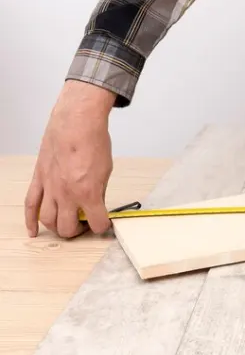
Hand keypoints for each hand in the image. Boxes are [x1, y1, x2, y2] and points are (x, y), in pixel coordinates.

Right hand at [25, 80, 115, 237]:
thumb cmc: (94, 142)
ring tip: (65, 224)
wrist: (76, 123)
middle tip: (83, 224)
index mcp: (88, 193)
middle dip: (77, 231)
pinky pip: (30, 205)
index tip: (104, 223)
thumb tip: (96, 204)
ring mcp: (50, 188)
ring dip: (56, 227)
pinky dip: (30, 221)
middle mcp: (66, 195)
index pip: (97, 223)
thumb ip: (99, 191)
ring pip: (47, 221)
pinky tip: (32, 231)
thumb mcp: (106, 170)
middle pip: (67, 228)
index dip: (102, 226)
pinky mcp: (39, 179)